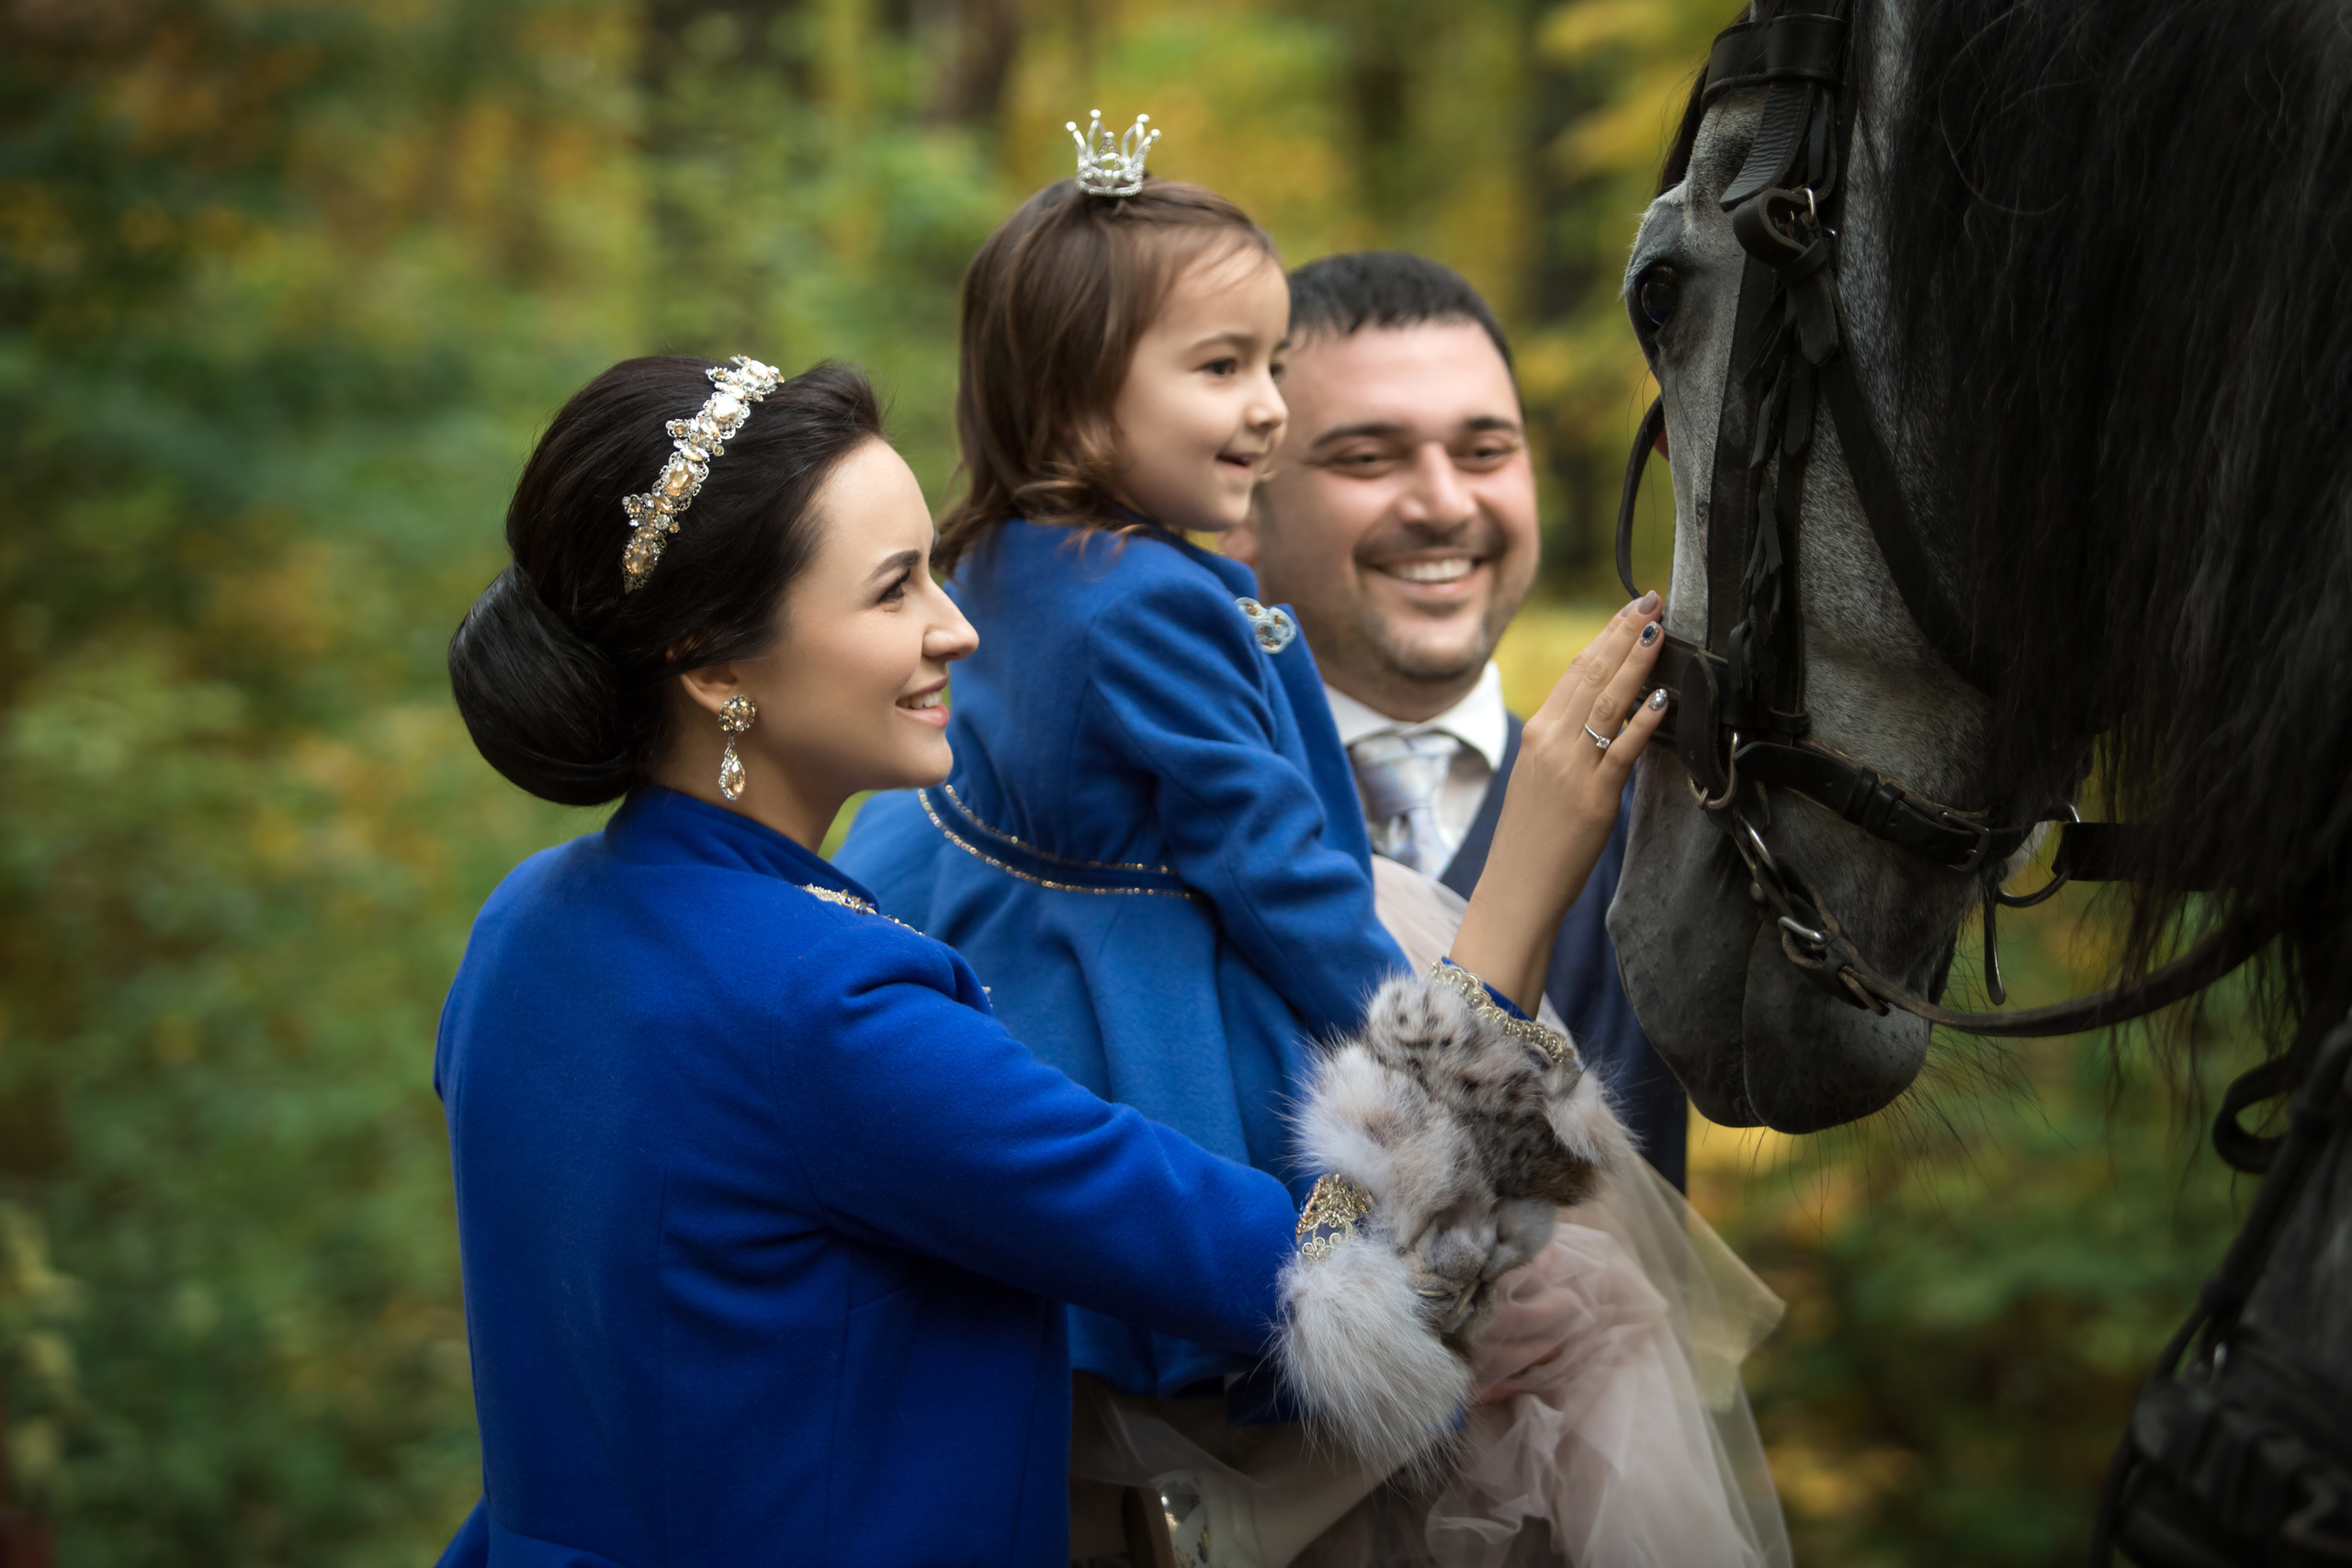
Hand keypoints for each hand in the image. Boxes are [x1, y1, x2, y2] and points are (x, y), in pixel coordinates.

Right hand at [1449, 593, 1667, 1010]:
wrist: (1515, 889)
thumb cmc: (1532, 840)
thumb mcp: (1541, 779)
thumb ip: (1571, 745)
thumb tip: (1611, 718)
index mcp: (1537, 733)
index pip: (1575, 672)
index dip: (1604, 637)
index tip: (1629, 609)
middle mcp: (1550, 742)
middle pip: (1590, 674)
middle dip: (1622, 632)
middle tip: (1651, 598)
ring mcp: (1570, 768)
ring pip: (1606, 702)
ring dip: (1636, 661)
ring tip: (1659, 629)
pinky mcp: (1591, 797)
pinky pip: (1620, 750)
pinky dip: (1642, 721)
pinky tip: (1662, 698)